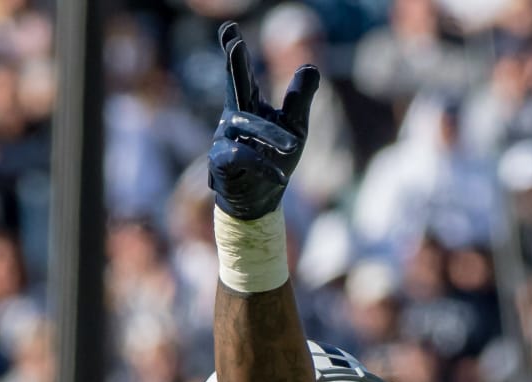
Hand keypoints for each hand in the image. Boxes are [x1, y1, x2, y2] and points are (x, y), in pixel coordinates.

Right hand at [208, 22, 319, 220]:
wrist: (260, 201)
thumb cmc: (275, 159)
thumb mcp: (295, 127)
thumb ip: (299, 98)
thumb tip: (310, 67)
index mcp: (248, 104)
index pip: (242, 75)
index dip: (235, 52)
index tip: (230, 30)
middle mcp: (232, 117)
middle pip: (235, 87)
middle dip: (235, 66)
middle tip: (235, 45)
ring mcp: (223, 139)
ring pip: (248, 126)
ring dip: (271, 135)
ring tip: (293, 146)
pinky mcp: (221, 163)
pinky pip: (242, 157)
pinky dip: (263, 164)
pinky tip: (281, 176)